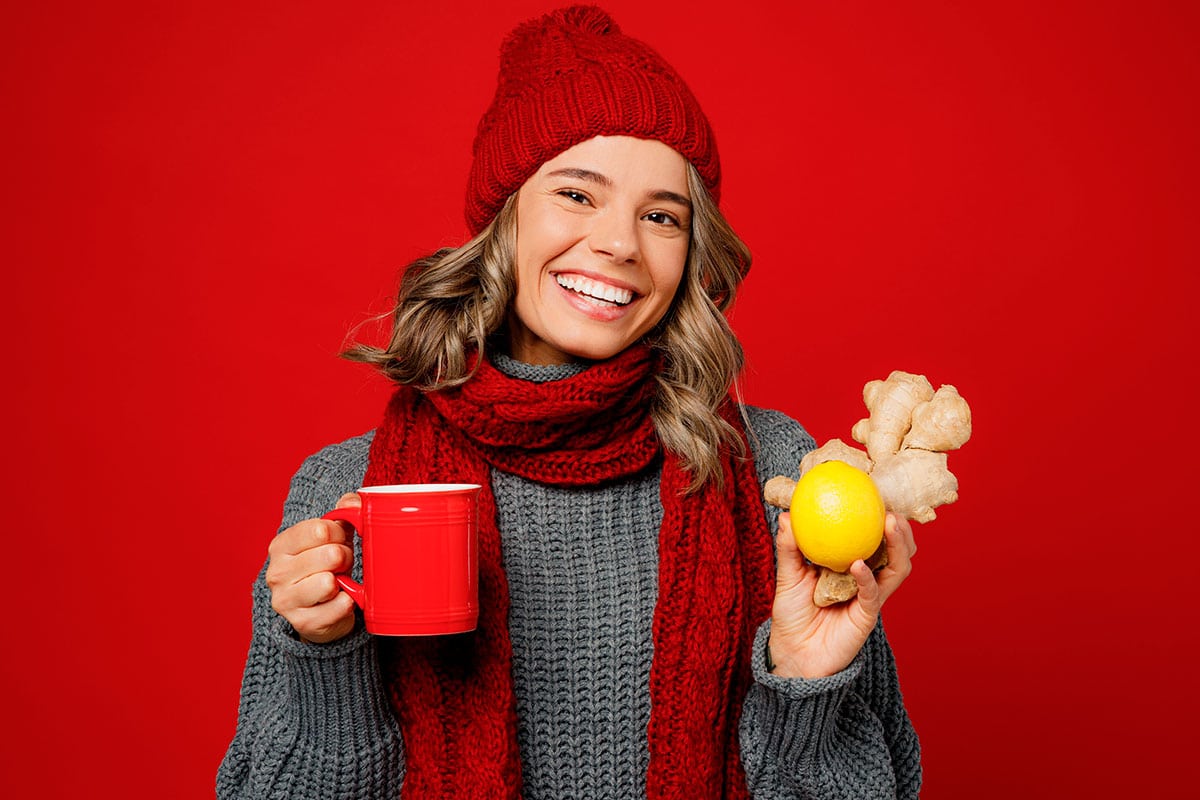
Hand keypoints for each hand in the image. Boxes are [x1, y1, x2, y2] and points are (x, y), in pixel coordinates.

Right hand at [265, 492, 359, 643]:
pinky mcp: (302, 623)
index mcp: (281, 546)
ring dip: (344, 582)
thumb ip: (344, 513)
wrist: (321, 610)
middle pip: (330, 555)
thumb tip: (354, 502)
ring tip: (339, 583)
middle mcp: (276, 573)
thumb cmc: (326, 566)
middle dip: (344, 558)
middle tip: (341, 565)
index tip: (339, 541)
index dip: (339, 534)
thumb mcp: (333, 536)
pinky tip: (340, 601)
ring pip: (328, 582)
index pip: (320, 530)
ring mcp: (286, 600)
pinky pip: (338, 607)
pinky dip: (347, 603)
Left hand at [767, 512, 914, 678]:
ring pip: (897, 568)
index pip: (874, 536)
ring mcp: (870, 596)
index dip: (881, 515)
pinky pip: (873, 594)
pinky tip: (859, 564)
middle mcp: (866, 577)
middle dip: (902, 527)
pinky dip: (868, 578)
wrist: (792, 654)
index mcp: (851, 563)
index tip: (878, 490)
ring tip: (891, 523)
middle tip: (893, 505)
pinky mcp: (867, 616)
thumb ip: (789, 548)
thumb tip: (787, 515)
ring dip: (898, 545)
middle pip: (897, 549)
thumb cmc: (792, 614)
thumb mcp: (788, 576)